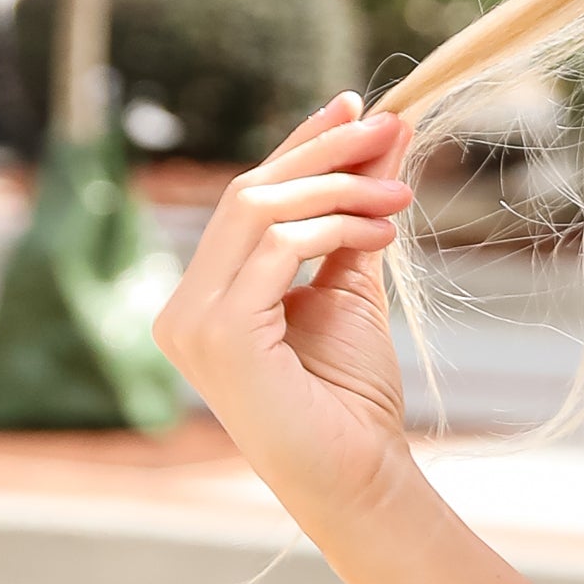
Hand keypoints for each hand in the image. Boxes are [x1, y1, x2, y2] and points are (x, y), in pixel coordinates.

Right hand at [154, 94, 418, 541]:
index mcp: (205, 296)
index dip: (299, 147)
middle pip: (248, 194)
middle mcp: (182, 307)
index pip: (247, 200)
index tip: (356, 107)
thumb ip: (356, 215)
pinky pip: (277, 248)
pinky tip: (382, 235)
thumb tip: (387, 133)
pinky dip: (335, 228)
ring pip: (259, 210)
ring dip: (341, 189)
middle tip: (392, 129)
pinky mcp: (217, 334)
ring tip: (401, 197)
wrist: (358, 476)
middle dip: (325, 153)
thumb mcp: (353, 286)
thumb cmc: (351, 398)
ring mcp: (191, 322)